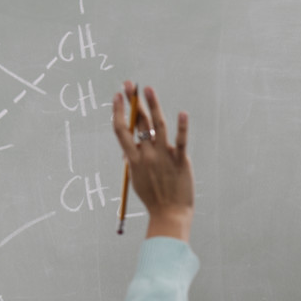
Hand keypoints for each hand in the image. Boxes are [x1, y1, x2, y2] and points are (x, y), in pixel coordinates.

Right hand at [112, 82, 192, 241]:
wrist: (169, 215)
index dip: (118, 112)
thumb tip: (128, 149)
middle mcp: (147, 155)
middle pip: (138, 123)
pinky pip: (181, 141)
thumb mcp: (137, 178)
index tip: (117, 97)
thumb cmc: (153, 198)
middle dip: (133, 102)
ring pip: (157, 126)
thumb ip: (134, 161)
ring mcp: (164, 156)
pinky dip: (182, 127)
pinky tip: (182, 114)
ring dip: (152, 105)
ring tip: (148, 89)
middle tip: (129, 85)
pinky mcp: (180, 160)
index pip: (121, 131)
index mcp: (133, 159)